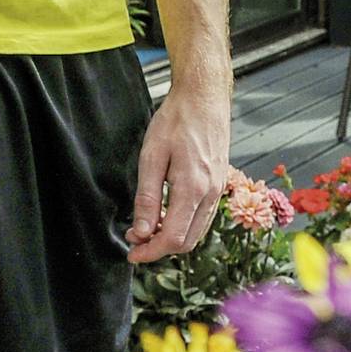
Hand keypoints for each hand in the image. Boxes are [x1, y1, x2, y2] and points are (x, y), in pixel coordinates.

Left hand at [126, 85, 231, 265]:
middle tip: (135, 240)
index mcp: (193, 189)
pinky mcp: (218, 183)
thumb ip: (148, 198)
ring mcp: (217, 189)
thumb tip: (142, 233)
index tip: (131, 254)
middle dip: (159, 248)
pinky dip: (184, 225)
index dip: (151, 253)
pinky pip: (203, 217)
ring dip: (172, 237)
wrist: (204, 96)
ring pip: (197, 232)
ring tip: (147, 227)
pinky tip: (166, 214)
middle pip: (187, 241)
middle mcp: (210, 194)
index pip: (173, 238)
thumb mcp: (151, 157)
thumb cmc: (176, 120)